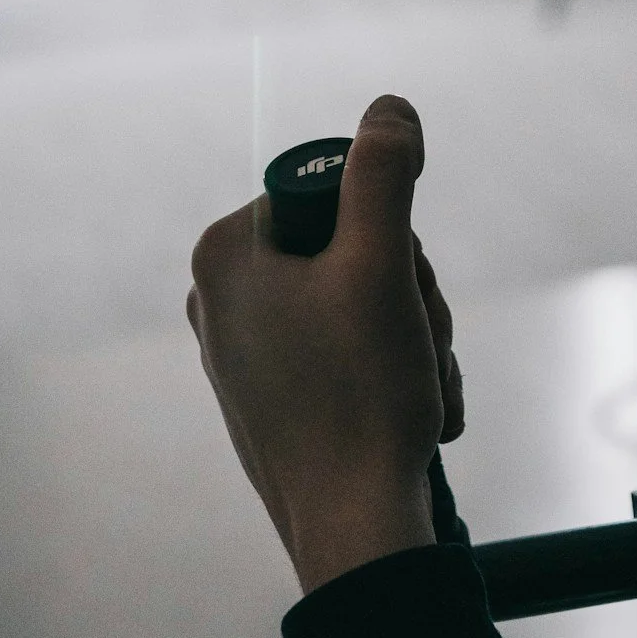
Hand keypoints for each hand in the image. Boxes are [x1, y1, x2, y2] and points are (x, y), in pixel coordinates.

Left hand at [187, 95, 463, 592]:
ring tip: (417, 385)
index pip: (334, 194)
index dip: (386, 235)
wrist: (355, 530)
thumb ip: (383, 173)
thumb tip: (389, 107)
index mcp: (224, 253)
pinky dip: (393, 374)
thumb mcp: (382, 265)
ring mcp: (245, 352)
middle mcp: (219, 298)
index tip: (392, 285)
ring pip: (363, 302)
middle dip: (406, 291)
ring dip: (413, 334)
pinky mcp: (274, 398)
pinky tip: (411, 413)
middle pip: (352, 248)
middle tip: (411, 338)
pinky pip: (349, 354)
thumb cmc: (360, 398)